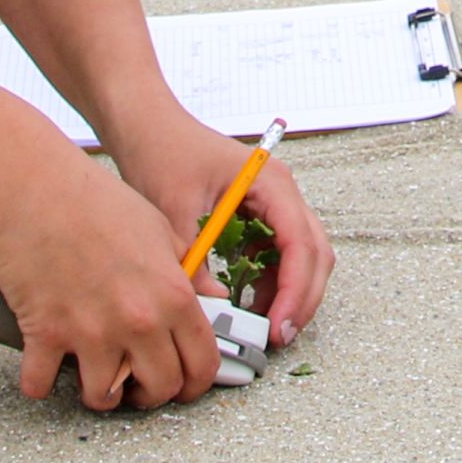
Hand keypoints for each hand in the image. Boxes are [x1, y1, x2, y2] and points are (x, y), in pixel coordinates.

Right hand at [0, 139, 222, 410]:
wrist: (37, 192)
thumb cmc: (96, 203)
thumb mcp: (162, 230)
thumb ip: (188, 273)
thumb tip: (211, 298)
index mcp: (173, 296)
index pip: (202, 363)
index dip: (196, 383)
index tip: (185, 385)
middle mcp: (138, 321)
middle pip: (159, 389)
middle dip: (152, 394)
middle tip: (140, 386)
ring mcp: (90, 332)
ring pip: (103, 399)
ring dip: (100, 395)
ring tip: (95, 379)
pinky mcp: (45, 335)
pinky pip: (41, 384)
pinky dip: (39, 382)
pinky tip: (43, 369)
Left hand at [111, 109, 335, 342]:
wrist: (147, 126)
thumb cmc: (162, 151)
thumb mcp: (174, 210)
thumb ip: (196, 260)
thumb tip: (215, 308)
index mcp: (270, 183)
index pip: (300, 243)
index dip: (295, 289)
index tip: (279, 324)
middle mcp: (281, 192)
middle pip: (314, 253)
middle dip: (301, 298)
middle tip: (279, 336)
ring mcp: (273, 203)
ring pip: (303, 256)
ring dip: (290, 292)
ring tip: (263, 325)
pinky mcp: (259, 214)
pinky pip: (279, 254)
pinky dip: (271, 282)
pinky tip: (249, 302)